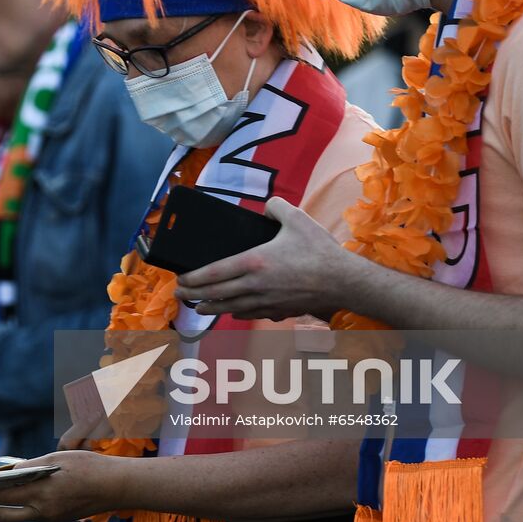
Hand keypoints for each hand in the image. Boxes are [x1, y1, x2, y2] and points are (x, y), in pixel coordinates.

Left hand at [0, 451, 129, 521]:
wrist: (117, 487)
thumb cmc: (88, 467)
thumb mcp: (56, 459)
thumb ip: (29, 467)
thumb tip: (8, 472)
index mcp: (41, 494)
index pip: (1, 496)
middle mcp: (42, 511)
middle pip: (3, 513)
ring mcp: (49, 518)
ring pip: (15, 516)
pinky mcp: (56, 519)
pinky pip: (29, 514)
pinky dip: (15, 506)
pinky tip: (10, 496)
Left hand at [174, 197, 357, 320]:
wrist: (343, 282)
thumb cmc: (319, 251)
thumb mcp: (297, 219)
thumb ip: (276, 207)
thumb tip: (267, 206)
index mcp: (254, 262)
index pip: (214, 273)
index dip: (194, 278)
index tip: (181, 280)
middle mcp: (255, 285)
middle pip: (217, 293)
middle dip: (194, 295)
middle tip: (179, 295)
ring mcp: (266, 301)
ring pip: (231, 308)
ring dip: (211, 308)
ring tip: (199, 307)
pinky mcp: (279, 310)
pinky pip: (251, 314)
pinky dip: (237, 313)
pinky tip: (233, 312)